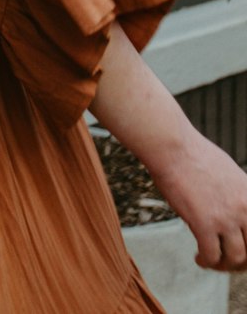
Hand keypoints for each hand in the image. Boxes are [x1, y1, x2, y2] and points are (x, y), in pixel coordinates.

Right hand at [153, 132, 246, 271]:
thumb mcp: (228, 170)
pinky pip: (211, 255)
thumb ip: (236, 192)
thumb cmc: (192, 153)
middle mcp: (244, 207)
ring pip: (236, 257)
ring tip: (212, 261)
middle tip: (229, 260)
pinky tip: (199, 258)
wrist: (172, 147)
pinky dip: (206, 262)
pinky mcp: (204, 224)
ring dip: (224, 265)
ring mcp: (226, 217)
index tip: (242, 250)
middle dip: (241, 260)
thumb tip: (233, 208)